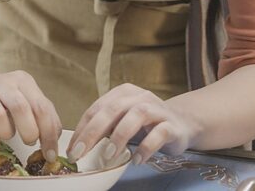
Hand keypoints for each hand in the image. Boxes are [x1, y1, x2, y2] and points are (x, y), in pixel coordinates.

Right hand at [0, 70, 62, 160]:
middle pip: (19, 107)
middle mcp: (2, 83)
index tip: (50, 153)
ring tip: (8, 135)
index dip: (48, 134)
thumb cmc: (10, 102)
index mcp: (22, 80)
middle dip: (29, 132)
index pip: (41, 107)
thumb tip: (53, 146)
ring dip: (7, 133)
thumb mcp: (32, 103)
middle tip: (30, 142)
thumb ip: (47, 120)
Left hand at [67, 84, 200, 164]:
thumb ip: (104, 127)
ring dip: (119, 136)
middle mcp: (139, 97)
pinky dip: (146, 147)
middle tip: (80, 153)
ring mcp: (157, 109)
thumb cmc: (145, 124)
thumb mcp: (122, 121)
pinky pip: (159, 133)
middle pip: (112, 110)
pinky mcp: (172, 125)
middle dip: (93, 132)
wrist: (182, 124)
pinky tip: (136, 160)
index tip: (72, 150)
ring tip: (109, 155)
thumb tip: (77, 146)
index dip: (82, 129)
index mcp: (122, 93)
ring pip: (137, 115)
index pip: (97, 109)